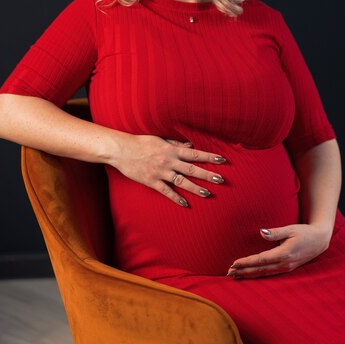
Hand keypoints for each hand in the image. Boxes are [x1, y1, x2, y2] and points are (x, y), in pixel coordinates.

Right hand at [107, 133, 225, 206]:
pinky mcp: (152, 181)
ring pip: (181, 181)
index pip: (194, 154)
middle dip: (207, 174)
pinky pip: (166, 191)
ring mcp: (161, 172)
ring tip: (207, 193)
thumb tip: (191, 146)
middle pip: (192, 169)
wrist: (122, 150)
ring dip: (195, 188)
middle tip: (221, 180)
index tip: (222, 160)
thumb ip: (176, 144)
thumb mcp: (160, 139)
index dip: (209, 157)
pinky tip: (185, 204)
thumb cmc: (141, 142)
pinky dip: (176, 198)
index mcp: (172, 150)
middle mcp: (169, 161)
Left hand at [227, 223, 332, 278]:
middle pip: (260, 270)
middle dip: (244, 271)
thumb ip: (275, 232)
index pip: (260, 260)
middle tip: (229, 273)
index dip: (246, 262)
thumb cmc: (304, 232)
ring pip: (264, 273)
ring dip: (249, 275)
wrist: (320, 240)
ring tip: (235, 275)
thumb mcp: (290, 229)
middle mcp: (284, 264)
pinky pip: (269, 274)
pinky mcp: (287, 268)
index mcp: (284, 254)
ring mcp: (286, 268)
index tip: (234, 263)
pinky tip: (250, 275)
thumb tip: (261, 232)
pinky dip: (257, 275)